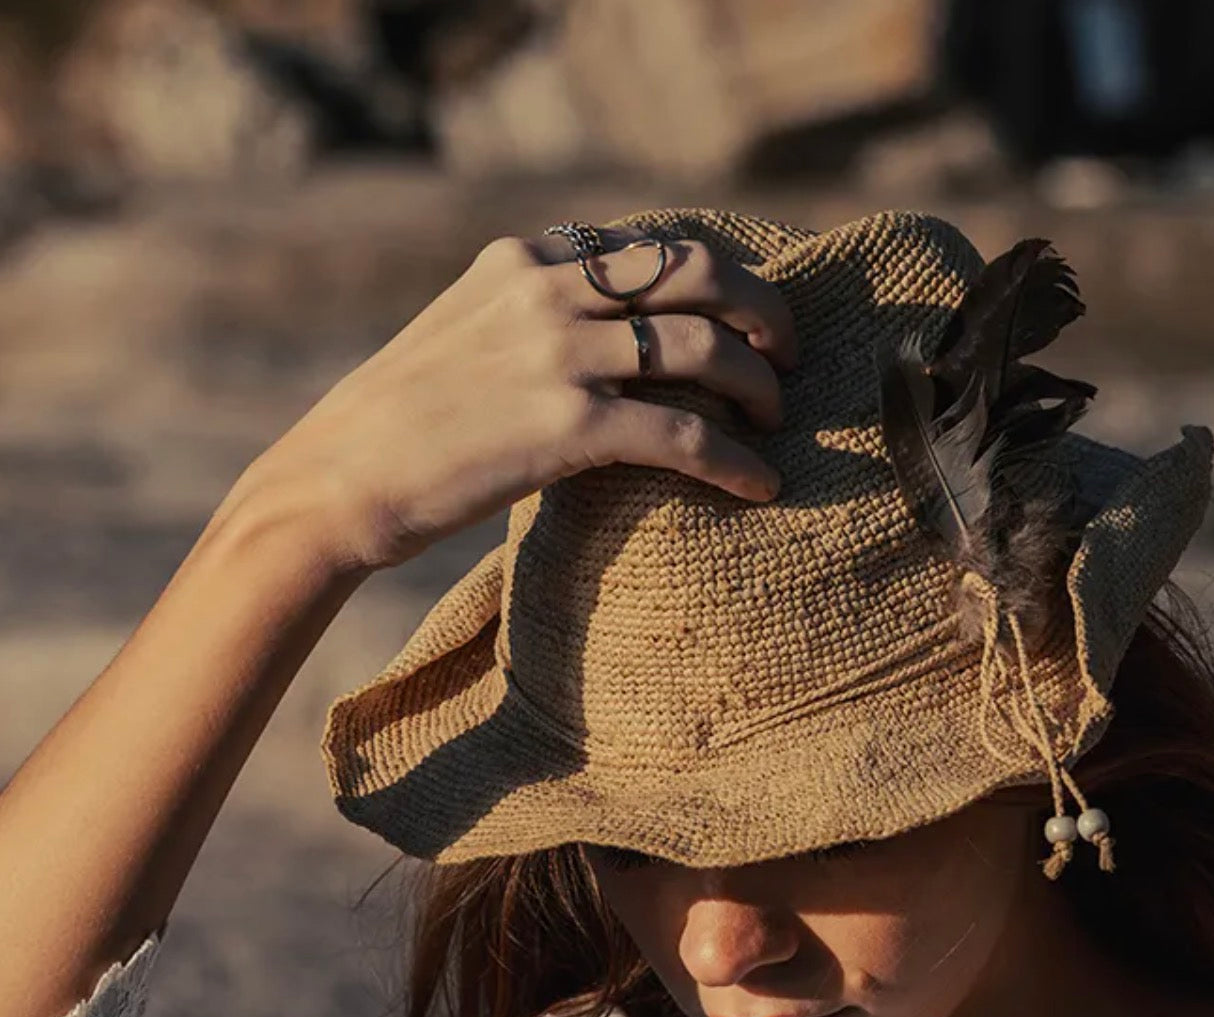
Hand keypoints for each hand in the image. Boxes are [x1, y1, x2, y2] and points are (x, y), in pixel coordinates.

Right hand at [240, 224, 797, 572]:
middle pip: (700, 273)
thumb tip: (609, 335)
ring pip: (704, 349)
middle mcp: (548, 290)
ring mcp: (558, 354)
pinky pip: (683, 435)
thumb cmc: (403, 422)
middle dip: (763, 309)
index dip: (722, 277)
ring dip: (759, 385)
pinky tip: (762, 485)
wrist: (339, 479)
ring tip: (777, 419)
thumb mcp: (467, 333)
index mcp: (527, 259)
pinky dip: (734, 461)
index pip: (654, 247)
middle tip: (787, 354)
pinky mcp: (566, 425)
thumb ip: (536, 316)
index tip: (749, 312)